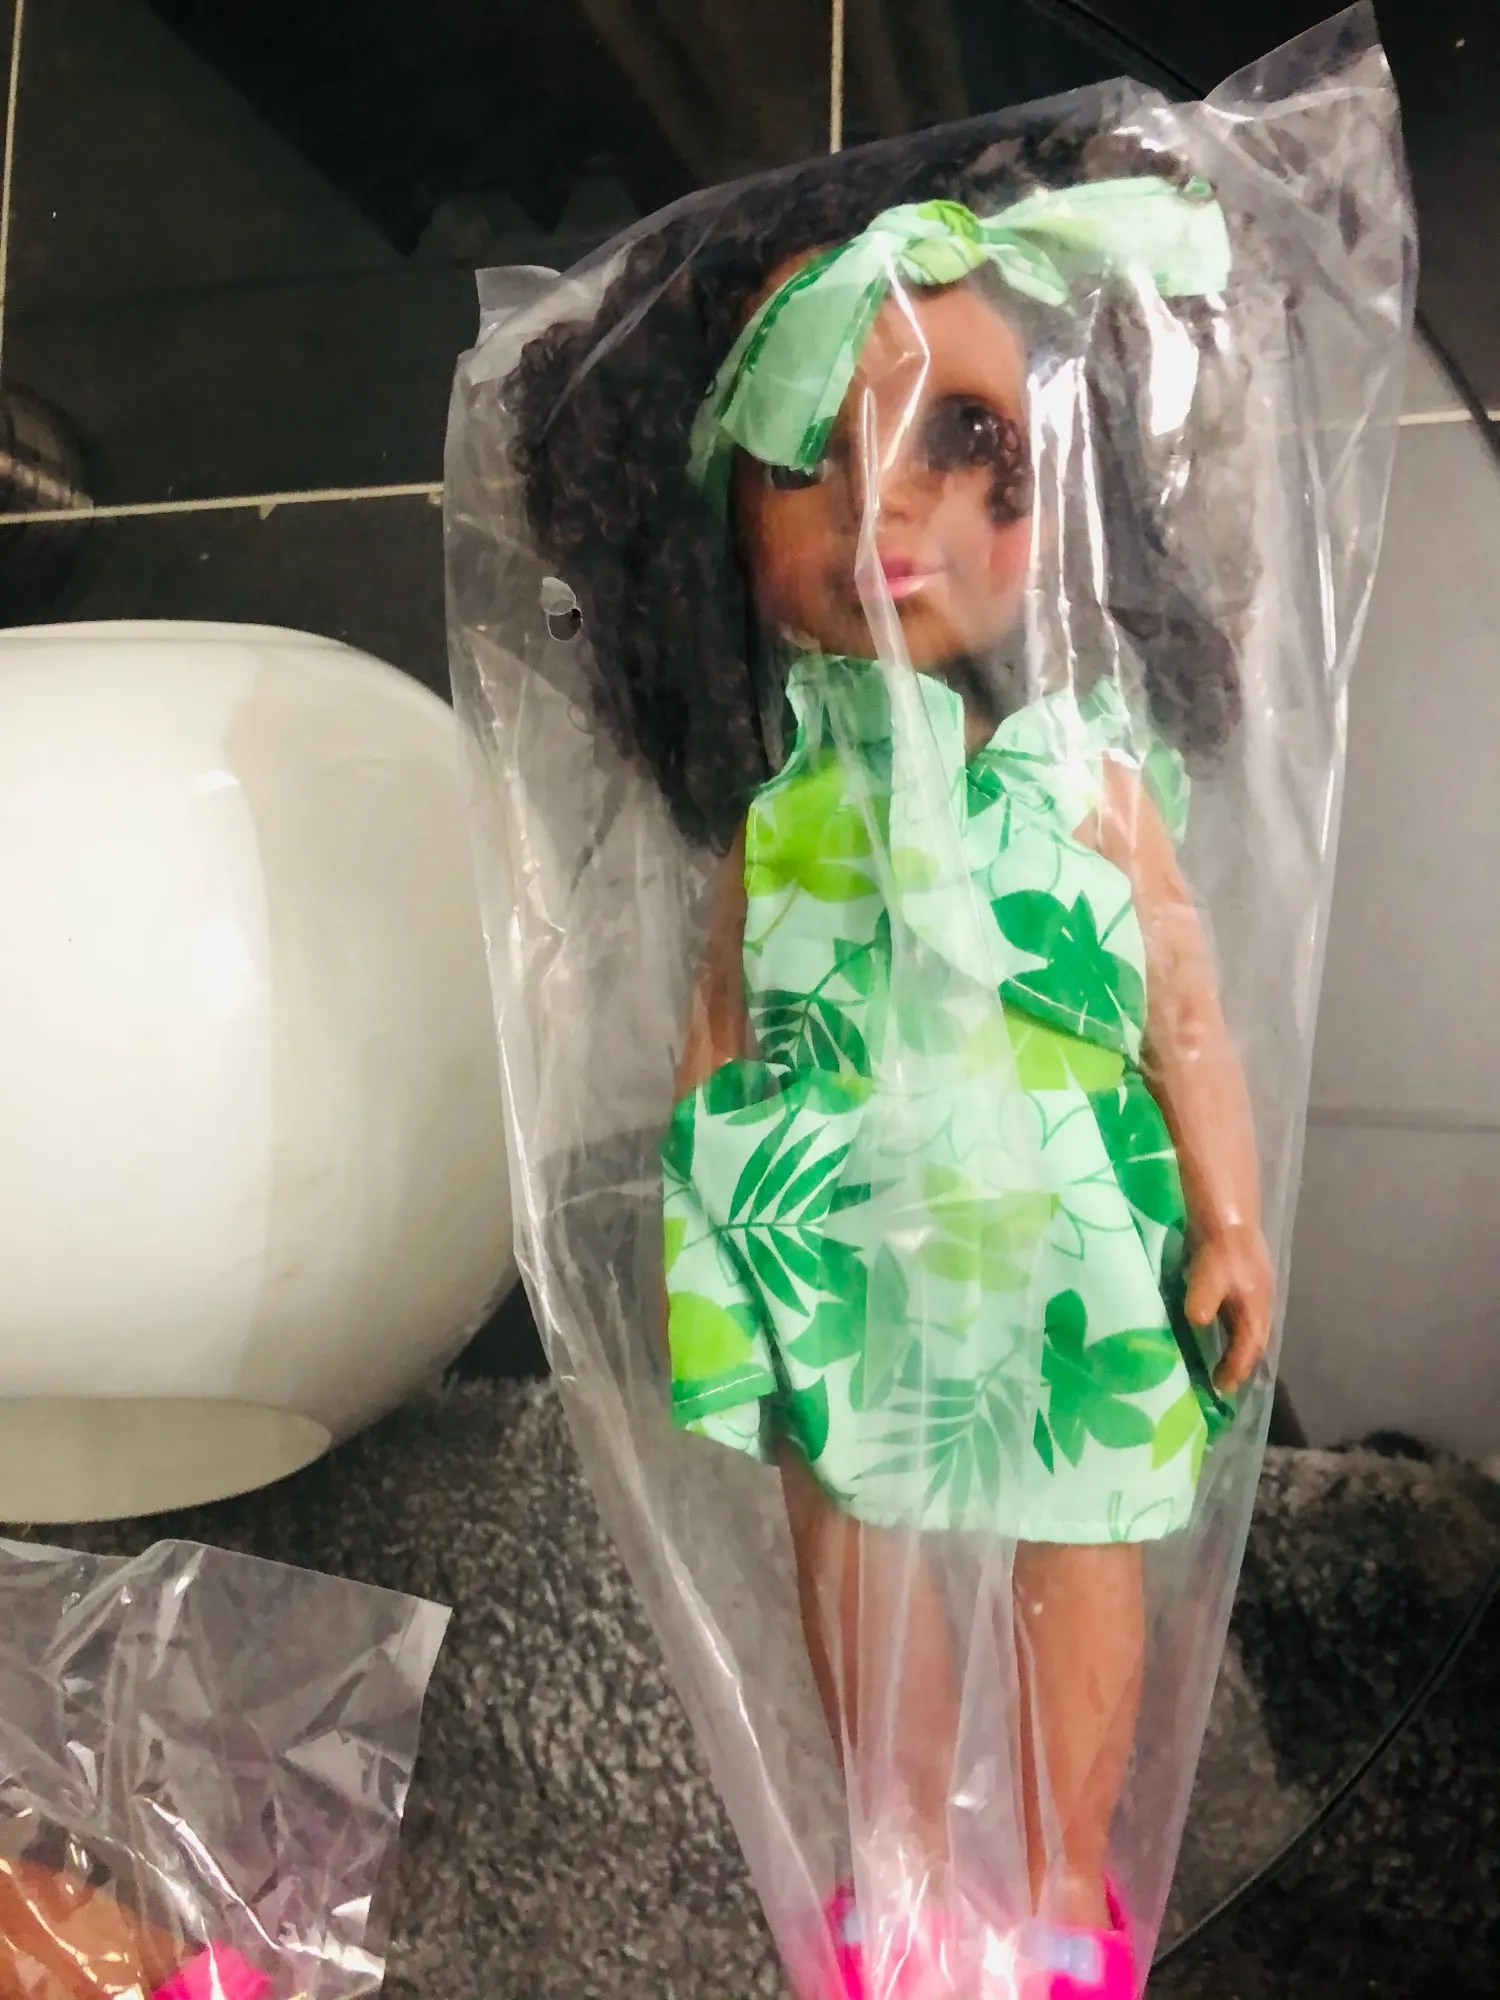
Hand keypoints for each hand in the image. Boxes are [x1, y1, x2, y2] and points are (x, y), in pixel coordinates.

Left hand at [1184, 1224, 1274, 1396]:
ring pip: (1251, 1327)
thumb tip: (1198, 1323)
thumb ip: (1203, 1303)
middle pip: (1255, 1341)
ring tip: (1223, 1360)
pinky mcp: (1247, 1279)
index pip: (1248, 1350)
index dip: (1236, 1370)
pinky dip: (1235, 1327)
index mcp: (1255, 1311)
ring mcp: (1257, 1291)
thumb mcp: (1207, 1279)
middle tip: (1224, 1380)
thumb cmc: (1219, 1251)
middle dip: (1242, 1362)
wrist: (1230, 1215)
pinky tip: (1221, 1325)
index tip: (1222, 1388)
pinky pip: (1244, 1313)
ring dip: (1239, 1345)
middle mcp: (1262, 1305)